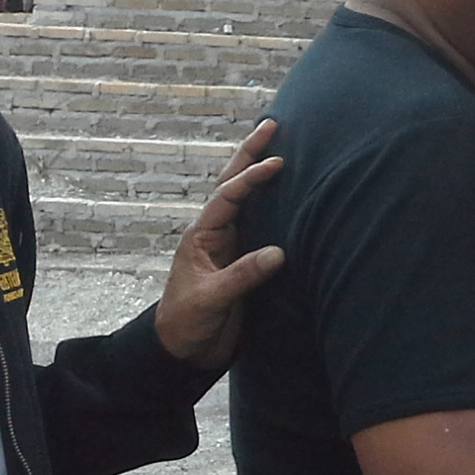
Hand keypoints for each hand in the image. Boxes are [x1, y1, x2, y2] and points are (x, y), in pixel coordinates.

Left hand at [153, 120, 286, 366]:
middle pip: (232, 184)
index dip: (250, 178)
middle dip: (249, 154)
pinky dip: (273, 201)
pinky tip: (290, 191)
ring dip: (259, 172)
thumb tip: (279, 252)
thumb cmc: (188, 324)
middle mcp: (216, 233)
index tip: (276, 162)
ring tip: (281, 144)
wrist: (184, 350)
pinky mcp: (245, 260)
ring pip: (247, 200)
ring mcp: (231, 244)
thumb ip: (242, 276)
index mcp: (202, 236)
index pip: (227, 197)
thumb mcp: (212, 300)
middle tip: (271, 124)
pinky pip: (261, 222)